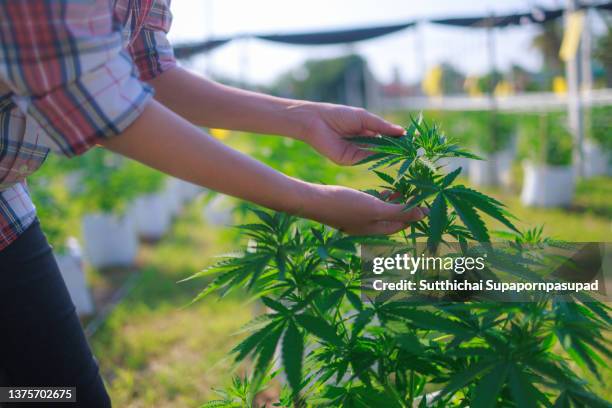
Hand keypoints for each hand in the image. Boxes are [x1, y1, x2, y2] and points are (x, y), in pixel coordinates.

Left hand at [295, 102, 404, 164]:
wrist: (316, 121)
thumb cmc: (339, 115)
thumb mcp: (364, 118)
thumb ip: (382, 126)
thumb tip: (402, 132)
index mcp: (367, 132)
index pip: (386, 138)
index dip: (398, 139)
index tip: (412, 140)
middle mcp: (363, 144)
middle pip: (383, 148)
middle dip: (396, 148)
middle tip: (411, 149)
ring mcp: (356, 153)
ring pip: (376, 155)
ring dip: (388, 154)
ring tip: (403, 151)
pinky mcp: (349, 160)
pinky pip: (366, 159)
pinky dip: (376, 156)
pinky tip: (386, 153)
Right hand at [297, 183, 427, 234]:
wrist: (313, 201)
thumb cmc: (344, 205)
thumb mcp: (374, 208)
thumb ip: (398, 211)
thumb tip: (423, 214)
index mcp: (374, 230)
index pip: (400, 224)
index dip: (414, 215)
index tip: (425, 201)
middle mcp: (366, 227)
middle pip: (391, 220)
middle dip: (404, 208)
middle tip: (415, 193)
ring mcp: (356, 219)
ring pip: (380, 213)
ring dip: (391, 203)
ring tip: (400, 190)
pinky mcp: (348, 209)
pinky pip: (369, 207)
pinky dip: (378, 199)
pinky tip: (379, 190)